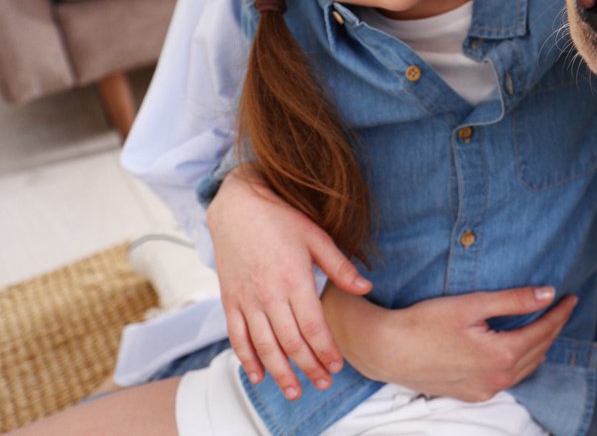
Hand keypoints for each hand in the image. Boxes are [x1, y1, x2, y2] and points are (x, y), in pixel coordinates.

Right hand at [207, 167, 371, 399]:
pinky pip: (237, 336)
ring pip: (263, 345)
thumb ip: (340, 267)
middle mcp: (268, 294)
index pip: (313, 325)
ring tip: (294, 391)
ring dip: (280, 372)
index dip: (325, 350)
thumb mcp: (316, 237)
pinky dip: (247, 359)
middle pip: (290, 342)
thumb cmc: (281, 218)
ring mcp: (246, 299)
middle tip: (323, 384)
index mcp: (293, 279)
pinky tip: (259, 376)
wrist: (237, 205)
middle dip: (308, 367)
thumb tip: (366, 287)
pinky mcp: (229, 300)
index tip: (338, 366)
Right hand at [323, 286, 576, 401]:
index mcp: (502, 355)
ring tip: (547, 326)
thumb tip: (549, 294)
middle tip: (563, 307)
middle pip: (538, 351)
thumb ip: (514, 301)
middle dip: (553, 328)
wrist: (387, 350)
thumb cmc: (426, 323)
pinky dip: (520, 364)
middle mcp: (497, 378)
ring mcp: (483, 390)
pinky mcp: (469, 394)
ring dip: (539, 347)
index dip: (560, 313)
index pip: (543, 331)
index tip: (570, 297)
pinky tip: (519, 353)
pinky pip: (506, 380)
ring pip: (524, 369)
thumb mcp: (473, 305)